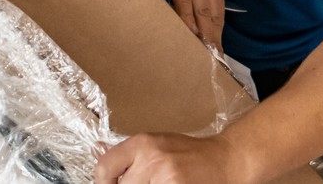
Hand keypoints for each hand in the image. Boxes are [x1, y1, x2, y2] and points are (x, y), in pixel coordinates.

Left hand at [94, 133, 241, 183]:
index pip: (105, 168)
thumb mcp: (159, 145)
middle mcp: (152, 159)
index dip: (104, 183)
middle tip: (148, 181)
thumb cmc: (192, 154)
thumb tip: (96, 150)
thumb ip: (129, 153)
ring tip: (161, 183)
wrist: (226, 161)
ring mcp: (165, 179)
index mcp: (144, 143)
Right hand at [138, 0, 225, 51]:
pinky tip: (187, 37)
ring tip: (204, 56)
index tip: (219, 53)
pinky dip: (188, 23)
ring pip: (204, 14)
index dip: (219, 34)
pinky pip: (186, 6)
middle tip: (214, 63)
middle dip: (215, 41)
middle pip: (215, 18)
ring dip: (204, 36)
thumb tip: (187, 13)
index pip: (219, 13)